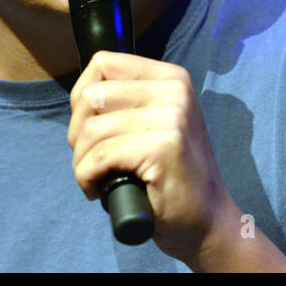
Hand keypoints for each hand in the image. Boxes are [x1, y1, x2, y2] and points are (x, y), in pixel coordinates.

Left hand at [67, 50, 238, 267]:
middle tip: (92, 159)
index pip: (102, 63)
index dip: (82, 98)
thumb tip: (81, 95)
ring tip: (96, 177)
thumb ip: (126, 102)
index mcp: (171, 77)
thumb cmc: (171, 176)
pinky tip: (98, 190)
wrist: (208, 221)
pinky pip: (99, 157)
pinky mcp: (163, 147)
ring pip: (91, 130)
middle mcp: (174, 90)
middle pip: (90, 96)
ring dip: (81, 161)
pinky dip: (86, 177)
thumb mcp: (155, 124)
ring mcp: (171, 117)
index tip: (91, 128)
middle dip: (77, 133)